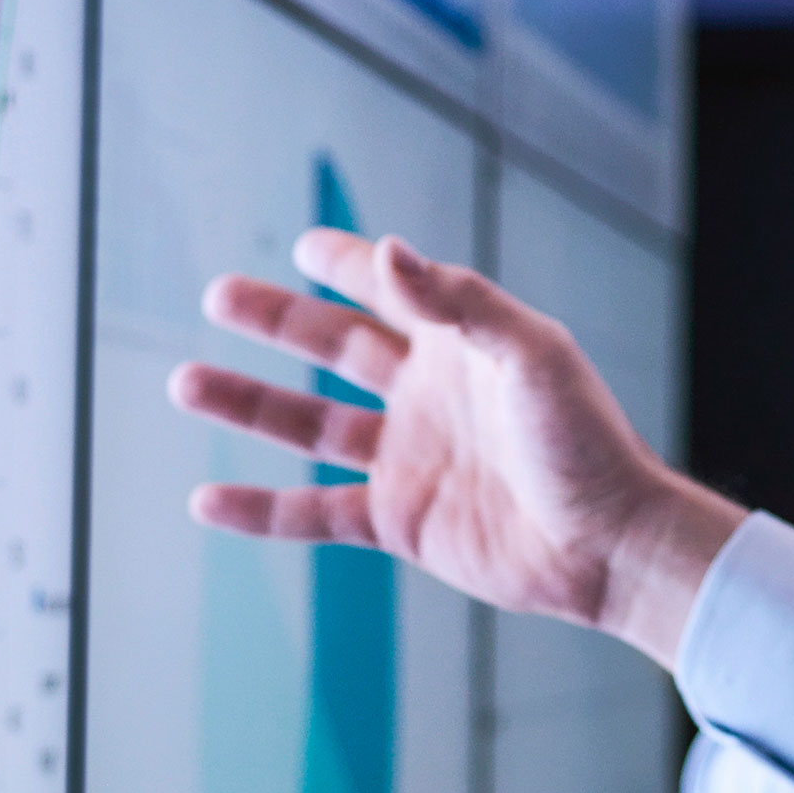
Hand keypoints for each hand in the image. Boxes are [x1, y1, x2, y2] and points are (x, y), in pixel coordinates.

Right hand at [169, 228, 744, 659]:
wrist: (609, 546)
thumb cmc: (588, 443)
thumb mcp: (531, 356)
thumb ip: (460, 302)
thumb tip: (388, 251)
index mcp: (463, 345)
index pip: (394, 289)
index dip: (352, 264)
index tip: (306, 246)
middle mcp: (429, 396)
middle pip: (336, 348)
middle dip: (278, 321)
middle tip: (219, 295)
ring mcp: (411, 459)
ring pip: (310, 425)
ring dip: (249, 404)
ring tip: (184, 381)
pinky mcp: (401, 522)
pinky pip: (315, 512)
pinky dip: (261, 509)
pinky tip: (205, 500)